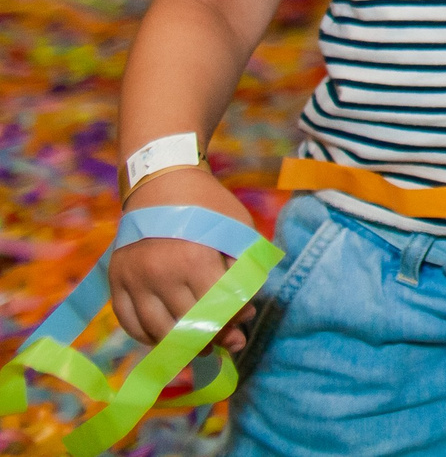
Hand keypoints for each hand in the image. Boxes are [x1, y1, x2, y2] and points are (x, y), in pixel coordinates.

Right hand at [107, 167, 260, 352]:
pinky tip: (167, 339)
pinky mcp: (116, 281)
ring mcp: (134, 280)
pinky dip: (148, 337)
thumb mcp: (237, 229)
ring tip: (200, 347)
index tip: (242, 327)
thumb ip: (242, 270)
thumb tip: (243, 312)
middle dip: (213, 338)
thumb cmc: (207, 206)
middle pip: (187, 325)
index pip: (215, 309)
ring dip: (181, 346)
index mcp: (194, 260)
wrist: (161, 183)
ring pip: (157, 331)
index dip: (231, 323)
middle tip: (228, 344)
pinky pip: (130, 323)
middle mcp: (159, 274)